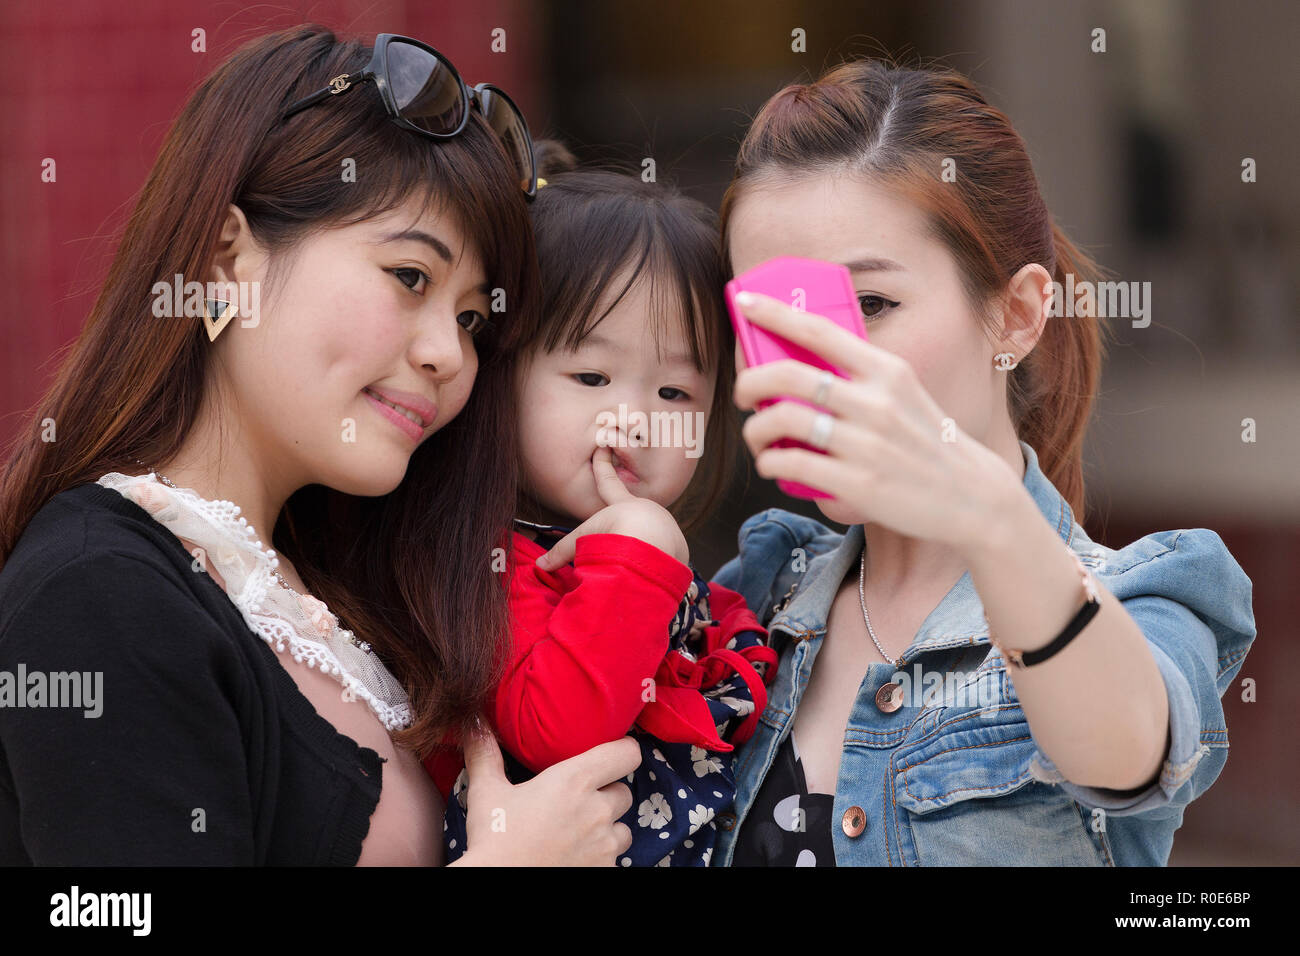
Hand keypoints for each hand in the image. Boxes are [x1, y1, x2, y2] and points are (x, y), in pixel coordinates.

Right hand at [450, 722, 638, 865]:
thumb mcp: (487, 792)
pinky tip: (574, 856)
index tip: (609, 756)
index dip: (622, 752)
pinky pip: (615, 859)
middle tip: (579, 802)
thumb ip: (485, 754)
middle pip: (624, 792)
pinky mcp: (605, 871)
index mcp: (575, 780)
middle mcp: (597, 810)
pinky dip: (600, 856)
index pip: (626, 754)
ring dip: (608, 828)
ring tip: (578, 832)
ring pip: (623, 829)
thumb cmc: (494, 839)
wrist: (496, 883)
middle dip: (607, 795)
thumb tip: (474, 721)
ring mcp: (605, 845)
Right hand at [534, 446, 688, 569]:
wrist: (654, 545)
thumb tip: (540, 567)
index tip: (601, 446)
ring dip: (645, 541)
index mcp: (624, 505)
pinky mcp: (678, 548)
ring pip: (653, 532)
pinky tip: (653, 570)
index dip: (601, 465)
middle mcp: (647, 511)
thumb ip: (562, 553)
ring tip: (638, 554)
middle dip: (630, 510)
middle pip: (637, 507)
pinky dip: (659, 560)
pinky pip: (667, 553)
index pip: (607, 481)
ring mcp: (665, 528)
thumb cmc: (617, 534)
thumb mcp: (584, 539)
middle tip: (627, 519)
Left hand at [730, 291, 1019, 553]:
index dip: (776, 313)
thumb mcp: (904, 395)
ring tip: (758, 439)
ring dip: (755, 430)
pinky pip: (791, 464)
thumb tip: (801, 365)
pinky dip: (769, 463)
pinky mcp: (858, 483)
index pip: (821, 331)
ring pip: (782, 420)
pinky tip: (771, 465)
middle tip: (743, 395)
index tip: (744, 303)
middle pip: (788, 376)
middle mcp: (876, 402)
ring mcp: (866, 444)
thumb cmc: (925, 442)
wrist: (970, 496)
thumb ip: (862, 378)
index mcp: (887, 371)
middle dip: (749, 382)